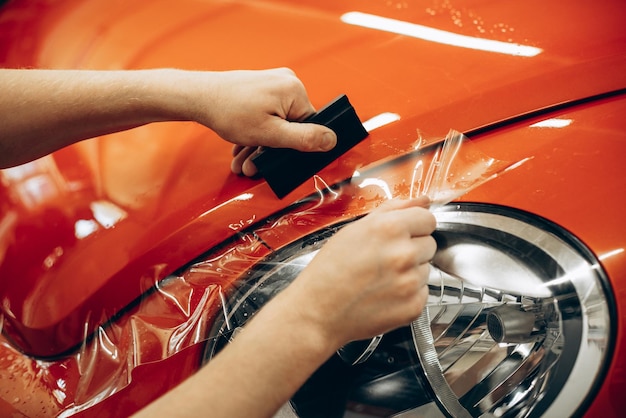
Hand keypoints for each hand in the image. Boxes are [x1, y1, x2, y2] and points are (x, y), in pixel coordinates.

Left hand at [186, 68, 337, 175]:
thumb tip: (332, 140)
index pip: (310, 126)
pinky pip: (267, 116)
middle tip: (253, 167)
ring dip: (259, 147)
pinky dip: (255, 134)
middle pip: (291, 127)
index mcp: (295, 91)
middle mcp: (287, 83)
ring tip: (243, 162)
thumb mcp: (270, 134)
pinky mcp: (261, 88)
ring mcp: (273, 84)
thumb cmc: (229, 112)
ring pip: (276, 124)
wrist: (198, 97)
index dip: (296, 148)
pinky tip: (241, 148)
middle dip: (270, 151)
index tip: (280, 162)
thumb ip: (304, 139)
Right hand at [281, 196, 436, 347]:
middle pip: (430, 244)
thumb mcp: (355, 229)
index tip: (403, 234)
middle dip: (412, 249)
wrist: (318, 311)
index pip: (428, 219)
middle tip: (384, 259)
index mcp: (390, 229)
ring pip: (426, 269)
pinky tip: (385, 294)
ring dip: (410, 272)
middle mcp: (404, 254)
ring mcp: (410, 283)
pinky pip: (422, 292)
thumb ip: (393, 210)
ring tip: (381, 278)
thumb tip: (421, 200)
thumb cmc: (330, 271)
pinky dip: (408, 294)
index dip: (414, 226)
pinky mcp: (413, 307)